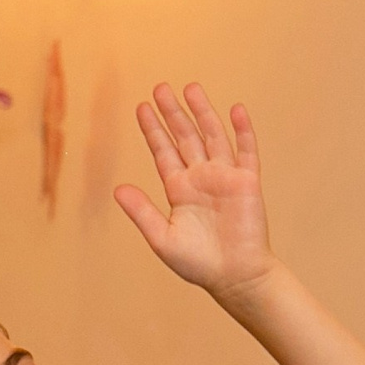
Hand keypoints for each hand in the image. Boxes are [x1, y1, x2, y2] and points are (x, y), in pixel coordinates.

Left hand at [115, 83, 275, 298]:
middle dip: (173, 113)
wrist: (234, 276)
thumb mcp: (162, 237)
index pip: (163, 152)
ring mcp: (225, 177)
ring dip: (202, 113)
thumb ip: (141, 212)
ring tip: (190, 88)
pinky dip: (243, 130)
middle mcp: (201, 178)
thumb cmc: (197, 262)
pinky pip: (246, 151)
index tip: (142, 108)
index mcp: (179, 190)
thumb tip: (117, 189)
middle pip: (185, 137)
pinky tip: (235, 110)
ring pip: (212, 136)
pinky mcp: (247, 182)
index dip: (153, 131)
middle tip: (160, 88)